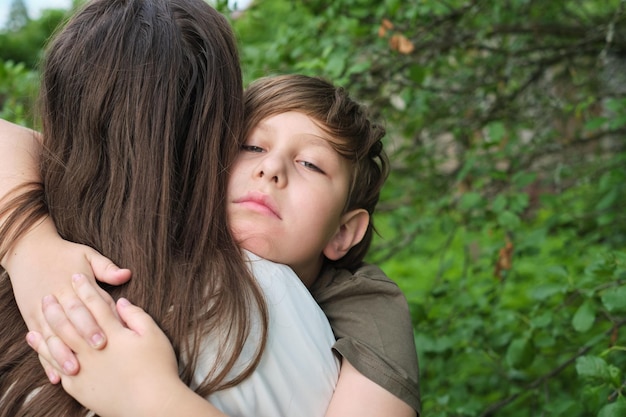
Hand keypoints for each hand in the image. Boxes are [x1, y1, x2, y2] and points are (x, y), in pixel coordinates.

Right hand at [4, 218, 130, 380]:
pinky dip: (46, 360)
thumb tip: (126, 274)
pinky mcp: (32, 319)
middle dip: (85, 334)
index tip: (114, 331)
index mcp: (75, 284)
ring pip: (53, 336)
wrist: (28, 250)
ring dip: (64, 354)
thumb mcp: (87, 255)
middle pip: (73, 319)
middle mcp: (59, 299)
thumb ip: (107, 267)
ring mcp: (42, 311)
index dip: (102, 317)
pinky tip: (55, 376)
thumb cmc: (64, 254)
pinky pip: (40, 343)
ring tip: (75, 369)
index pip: (92, 303)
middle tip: (98, 349)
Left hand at [26, 274, 182, 416]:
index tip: (77, 276)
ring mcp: (83, 367)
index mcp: (114, 333)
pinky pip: (55, 364)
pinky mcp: (77, 385)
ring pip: (59, 340)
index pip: (96, 305)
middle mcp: (94, 348)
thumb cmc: (157, 368)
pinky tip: (38, 340)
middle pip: (72, 320)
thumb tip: (121, 302)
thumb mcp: (154, 335)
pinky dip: (44, 350)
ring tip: (42, 309)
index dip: (86, 288)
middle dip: (60, 303)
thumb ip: (136, 316)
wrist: (151, 404)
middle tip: (51, 291)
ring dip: (49, 322)